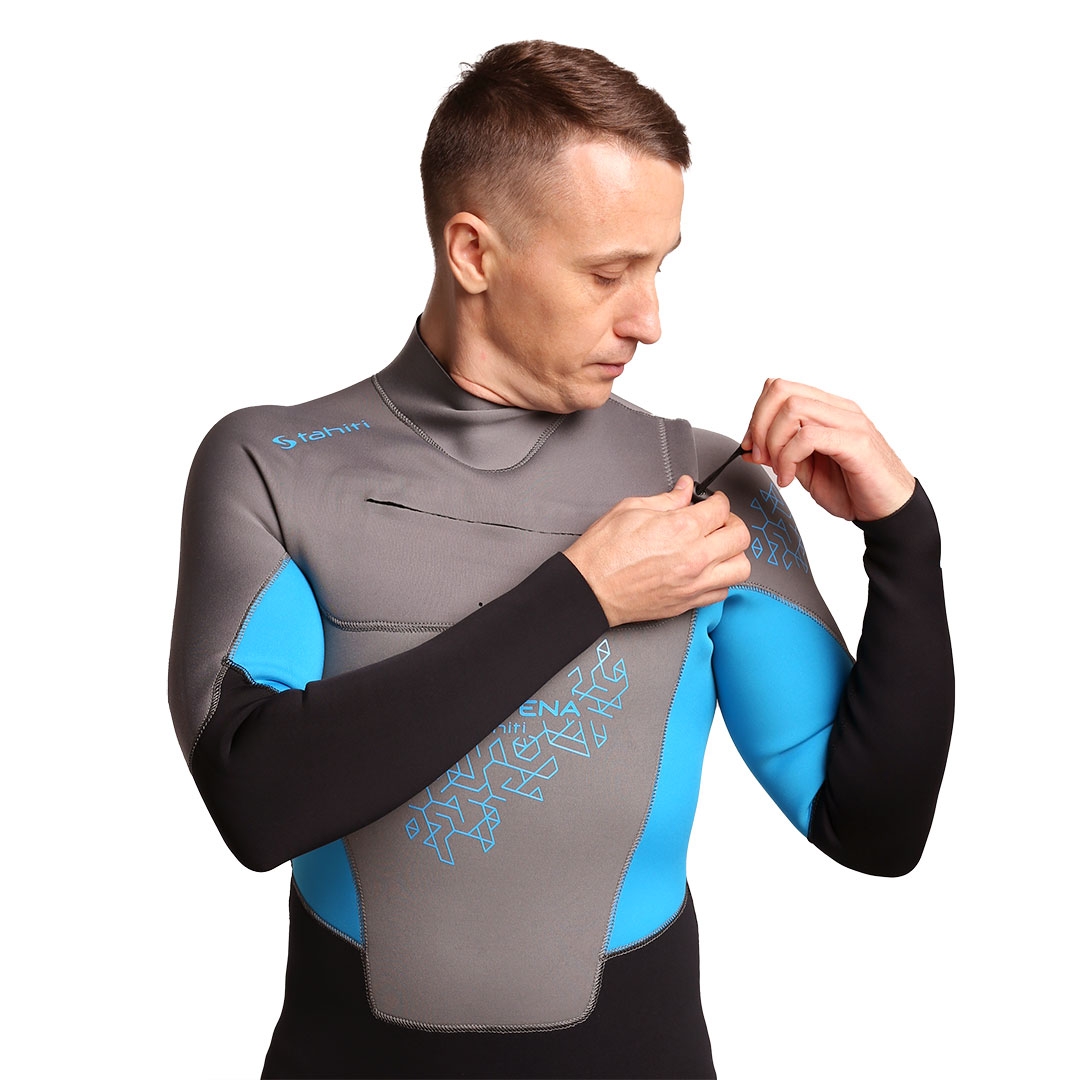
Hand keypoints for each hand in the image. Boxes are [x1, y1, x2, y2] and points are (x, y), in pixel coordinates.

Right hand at [564, 475, 750, 625]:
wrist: (589, 589)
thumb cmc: (603, 552)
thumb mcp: (631, 509)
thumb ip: (667, 499)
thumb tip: (685, 489)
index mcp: (682, 529)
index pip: (722, 508)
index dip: (717, 500)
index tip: (712, 502)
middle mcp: (695, 557)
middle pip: (740, 536)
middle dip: (732, 522)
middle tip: (718, 521)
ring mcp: (694, 583)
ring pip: (741, 567)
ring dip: (733, 553)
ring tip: (717, 547)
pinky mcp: (688, 603)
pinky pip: (723, 591)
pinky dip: (721, 579)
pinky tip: (707, 570)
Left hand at [743, 378, 915, 520]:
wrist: (888, 511)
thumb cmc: (853, 489)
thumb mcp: (805, 471)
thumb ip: (780, 455)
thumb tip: (750, 448)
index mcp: (826, 410)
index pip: (780, 388)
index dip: (757, 415)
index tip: (751, 446)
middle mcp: (838, 410)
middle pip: (781, 391)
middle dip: (759, 425)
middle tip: (760, 456)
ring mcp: (850, 423)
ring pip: (793, 408)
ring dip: (774, 442)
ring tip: (780, 470)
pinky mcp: (857, 443)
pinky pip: (809, 436)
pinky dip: (789, 458)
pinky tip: (790, 478)